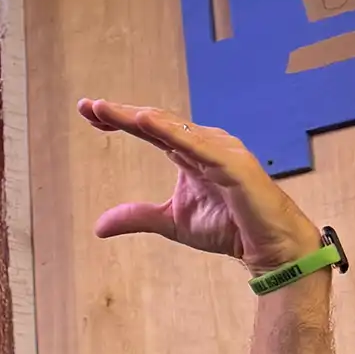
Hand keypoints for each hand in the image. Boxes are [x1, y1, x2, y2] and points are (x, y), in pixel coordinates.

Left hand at [78, 101, 320, 273]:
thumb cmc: (226, 227)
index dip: (118, 119)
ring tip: (108, 110)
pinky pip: (198, 145)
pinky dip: (172, 132)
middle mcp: (203, 143)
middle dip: (121, 113)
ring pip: (174, 128)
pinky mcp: (233, 164)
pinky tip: (146, 122)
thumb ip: (136, 217)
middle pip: (156, 122)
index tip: (87, 113)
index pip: (148, 130)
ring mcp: (219, 150)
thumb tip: (98, 227)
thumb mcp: (170, 221)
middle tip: (88, 106)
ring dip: (139, 117)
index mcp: (188, 152)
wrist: (267, 247)